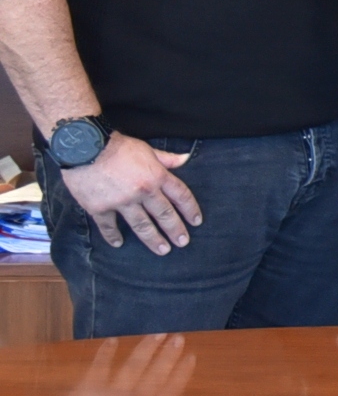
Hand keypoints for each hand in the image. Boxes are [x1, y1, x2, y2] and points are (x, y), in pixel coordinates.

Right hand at [61, 133, 202, 254]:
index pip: (181, 196)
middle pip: (164, 215)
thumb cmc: (116, 145)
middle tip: (183, 242)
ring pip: (141, 225)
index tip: (196, 222)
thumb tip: (186, 158)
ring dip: (153, 239)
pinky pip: (108, 226)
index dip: (190, 210)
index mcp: (156, 176)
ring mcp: (121, 202)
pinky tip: (118, 243)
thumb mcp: (146, 149)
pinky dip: (113, 236)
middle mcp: (143, 192)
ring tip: (162, 250)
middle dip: (175, 230)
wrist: (83, 147)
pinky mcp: (99, 208)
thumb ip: (166, 158)